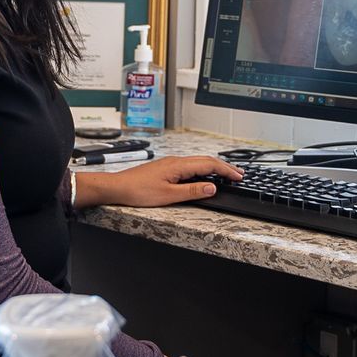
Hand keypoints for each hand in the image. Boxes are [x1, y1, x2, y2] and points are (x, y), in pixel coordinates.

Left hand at [78, 155, 242, 207]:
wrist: (117, 187)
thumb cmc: (137, 191)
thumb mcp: (168, 195)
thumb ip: (192, 191)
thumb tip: (211, 188)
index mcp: (178, 165)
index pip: (209, 164)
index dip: (226, 170)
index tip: (238, 176)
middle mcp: (175, 161)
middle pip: (206, 160)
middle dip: (224, 167)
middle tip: (238, 174)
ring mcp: (170, 163)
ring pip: (198, 162)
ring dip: (214, 168)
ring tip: (226, 174)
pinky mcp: (166, 168)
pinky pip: (190, 165)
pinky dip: (202, 169)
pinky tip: (204, 175)